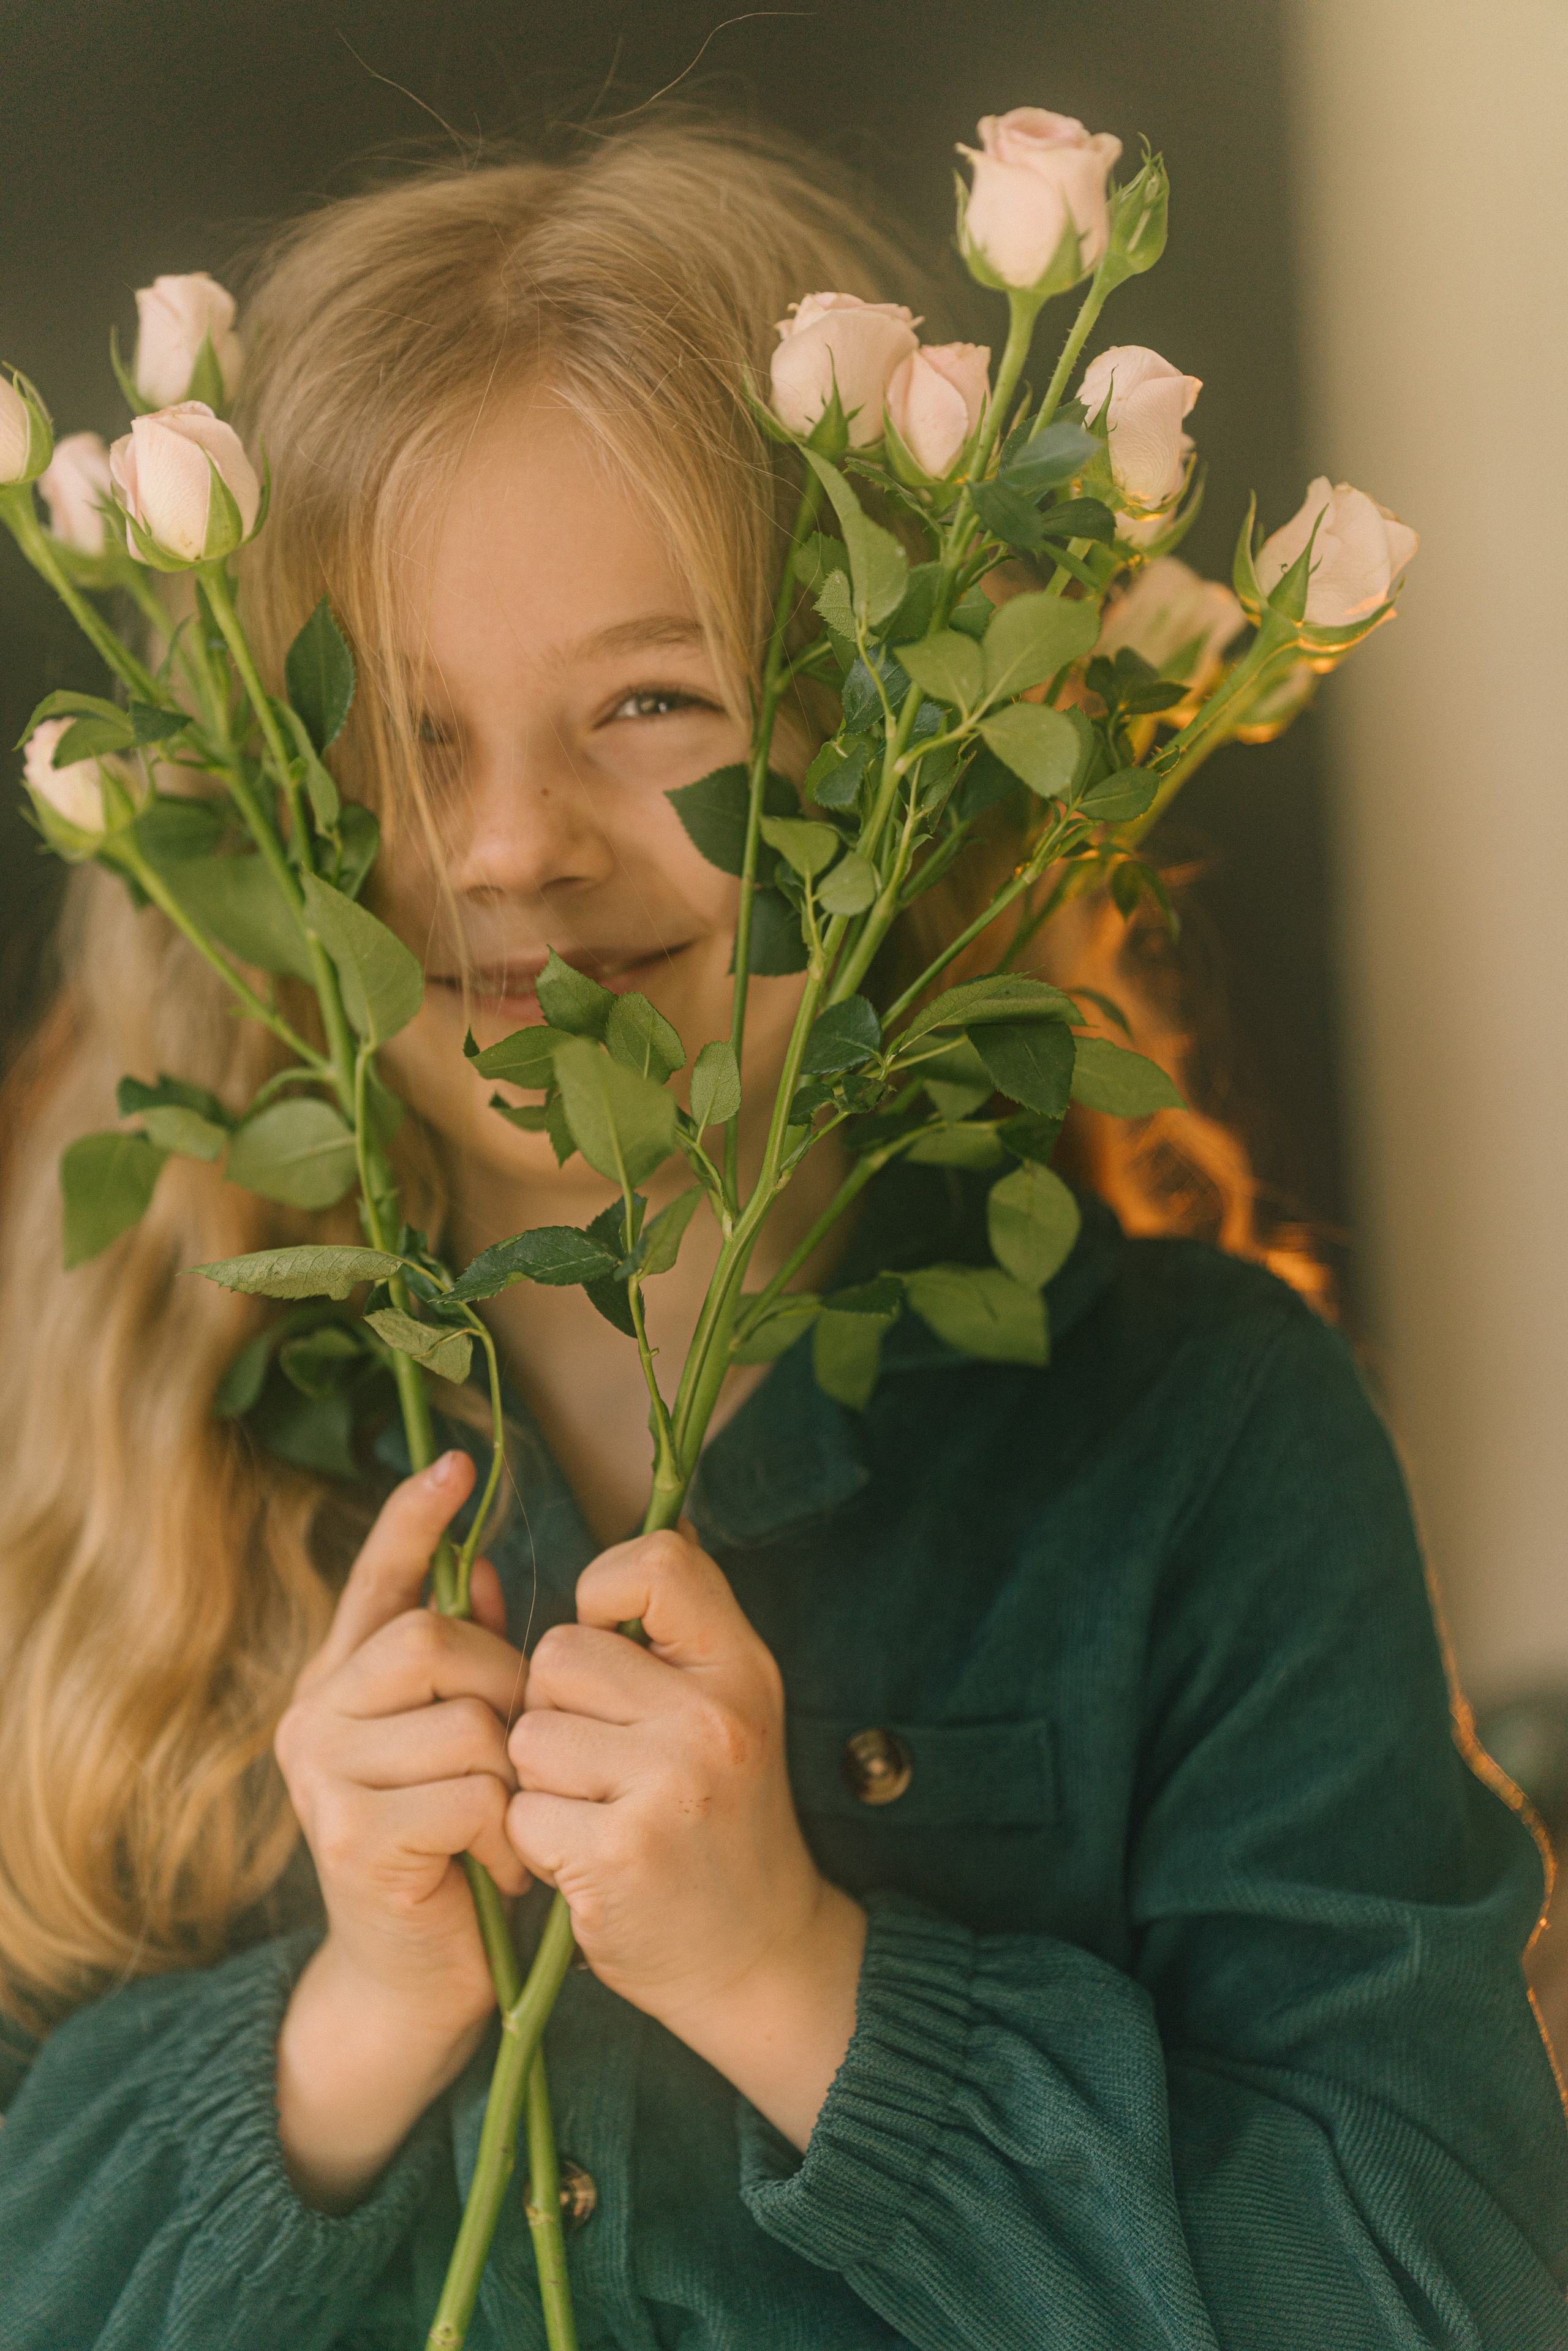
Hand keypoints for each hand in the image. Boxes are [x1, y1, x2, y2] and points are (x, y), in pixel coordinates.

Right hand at [273, 1450, 529, 2205]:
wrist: (414, 1984)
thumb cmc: (454, 1852)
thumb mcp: (460, 1748)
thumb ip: (464, 1664)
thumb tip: (487, 1573)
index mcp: (340, 1683)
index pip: (375, 1580)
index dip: (413, 1521)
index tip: (459, 1464)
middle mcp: (314, 1717)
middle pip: (430, 1640)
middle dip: (503, 1687)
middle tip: (519, 1754)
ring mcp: (324, 1775)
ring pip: (463, 1719)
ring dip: (511, 1775)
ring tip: (505, 1827)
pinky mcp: (352, 1835)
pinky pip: (469, 1791)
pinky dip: (506, 1830)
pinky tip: (496, 1868)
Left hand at [505, 1527, 865, 2147]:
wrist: (756, 1953)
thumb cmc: (720, 1814)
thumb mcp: (729, 1701)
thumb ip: (683, 1620)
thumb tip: (666, 1508)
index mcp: (739, 1667)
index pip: (655, 1562)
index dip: (603, 1593)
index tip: (611, 1643)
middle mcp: (711, 1718)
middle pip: (558, 1654)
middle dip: (557, 1705)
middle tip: (604, 1759)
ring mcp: (669, 1787)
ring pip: (527, 1734)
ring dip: (541, 1778)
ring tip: (598, 1810)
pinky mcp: (619, 1855)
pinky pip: (520, 1810)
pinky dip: (535, 1840)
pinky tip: (586, 1858)